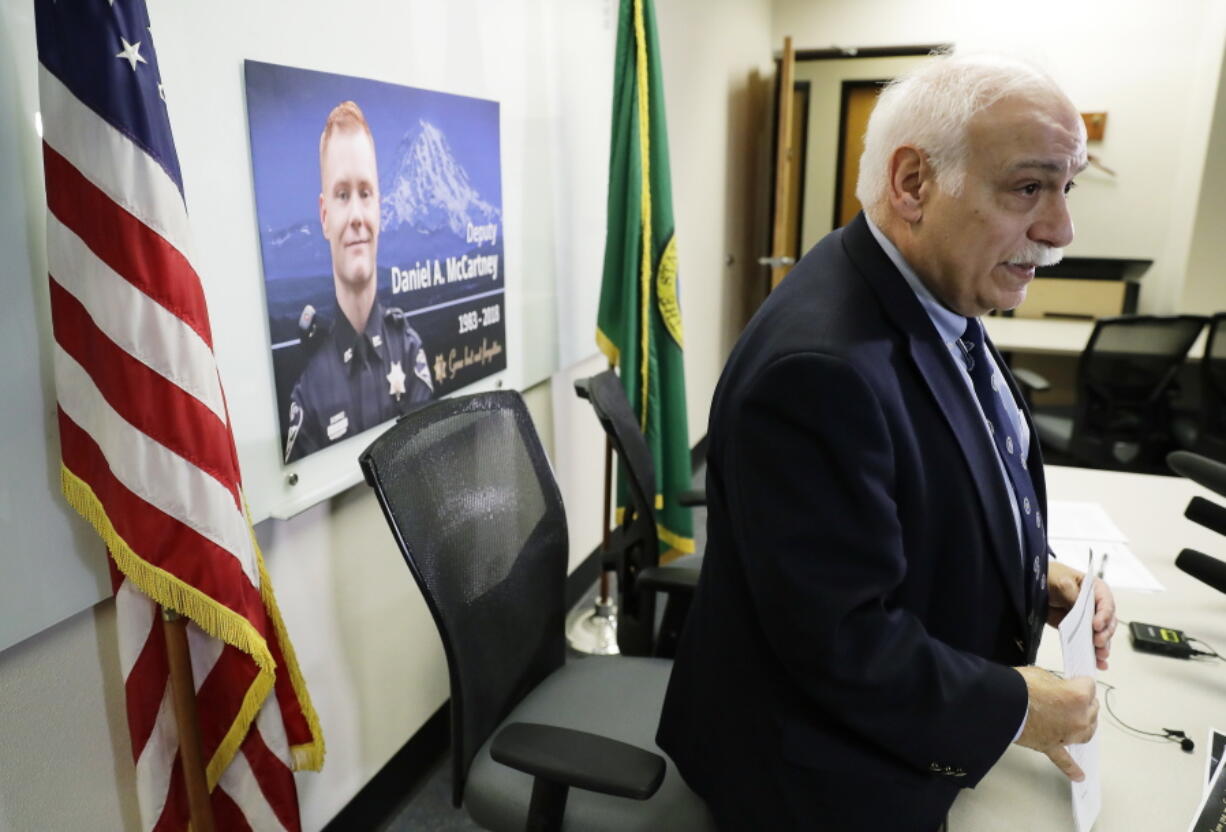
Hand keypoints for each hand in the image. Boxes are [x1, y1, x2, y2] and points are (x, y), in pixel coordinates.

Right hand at [1013, 666, 1097, 781]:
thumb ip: (1059, 685)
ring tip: (1076, 719)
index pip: (1089, 685)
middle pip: (1092, 709)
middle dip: (1082, 701)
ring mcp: (1067, 735)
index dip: (1077, 681)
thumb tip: (1059, 691)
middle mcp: (1078, 718)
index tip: (1071, 680)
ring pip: (1087, 732)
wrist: (1000, 703)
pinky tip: (1078, 776)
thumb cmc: (1019, 687)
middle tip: (1066, 695)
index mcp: (1078, 697)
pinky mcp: (1051, 746)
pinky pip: (1064, 760)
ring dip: (1084, 724)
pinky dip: (1072, 769)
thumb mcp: (1043, 674)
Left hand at [1045, 560, 1118, 670]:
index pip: (1106, 603)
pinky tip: (1099, 663)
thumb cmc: (1050, 577)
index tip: (1096, 625)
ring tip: (1100, 655)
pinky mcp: (1080, 631)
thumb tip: (1080, 607)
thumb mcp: (1061, 581)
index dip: (1103, 615)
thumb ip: (1072, 594)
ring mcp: (1089, 619)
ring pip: (1103, 635)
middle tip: (1097, 643)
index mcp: (1096, 589)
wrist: (1034, 586)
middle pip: (1108, 622)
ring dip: (1103, 646)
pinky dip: (1095, 654)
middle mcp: (1097, 605)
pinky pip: (1090, 643)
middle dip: (1105, 634)